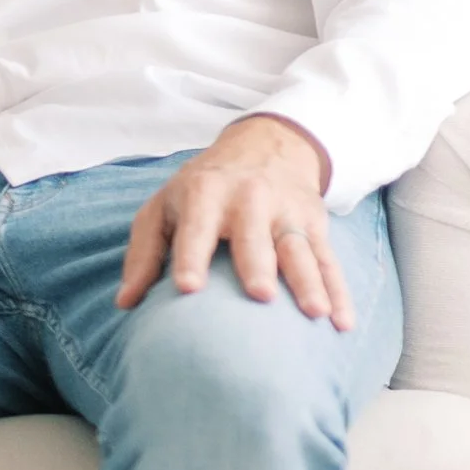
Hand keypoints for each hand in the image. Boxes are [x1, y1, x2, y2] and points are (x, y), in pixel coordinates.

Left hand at [116, 115, 350, 324]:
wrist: (264, 145)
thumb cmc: (201, 188)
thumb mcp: (163, 207)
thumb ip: (144, 253)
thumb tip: (126, 303)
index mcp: (205, 194)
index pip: (196, 229)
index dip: (190, 257)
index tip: (187, 288)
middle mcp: (249, 200)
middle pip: (254, 236)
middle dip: (258, 264)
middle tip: (260, 296)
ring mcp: (286, 212)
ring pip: (300, 249)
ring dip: (309, 282)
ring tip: (316, 314)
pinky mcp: (314, 225)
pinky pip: (329, 261)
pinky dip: (339, 292)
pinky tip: (342, 323)